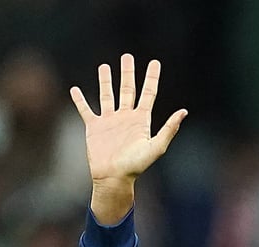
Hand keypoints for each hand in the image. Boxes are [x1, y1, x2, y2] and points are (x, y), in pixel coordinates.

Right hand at [70, 53, 186, 223]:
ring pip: (107, 95)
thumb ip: (169, 129)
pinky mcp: (93, 127)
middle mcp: (125, 118)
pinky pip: (86, 110)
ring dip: (106, 81)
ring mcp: (109, 121)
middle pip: (128, 89)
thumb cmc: (135, 166)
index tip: (155, 62)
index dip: (152, 77)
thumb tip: (184, 112)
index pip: (148, 93)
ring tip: (104, 66)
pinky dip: (80, 100)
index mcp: (141, 120)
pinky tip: (75, 90)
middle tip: (127, 56)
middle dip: (128, 73)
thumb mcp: (156, 147)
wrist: (113, 178)